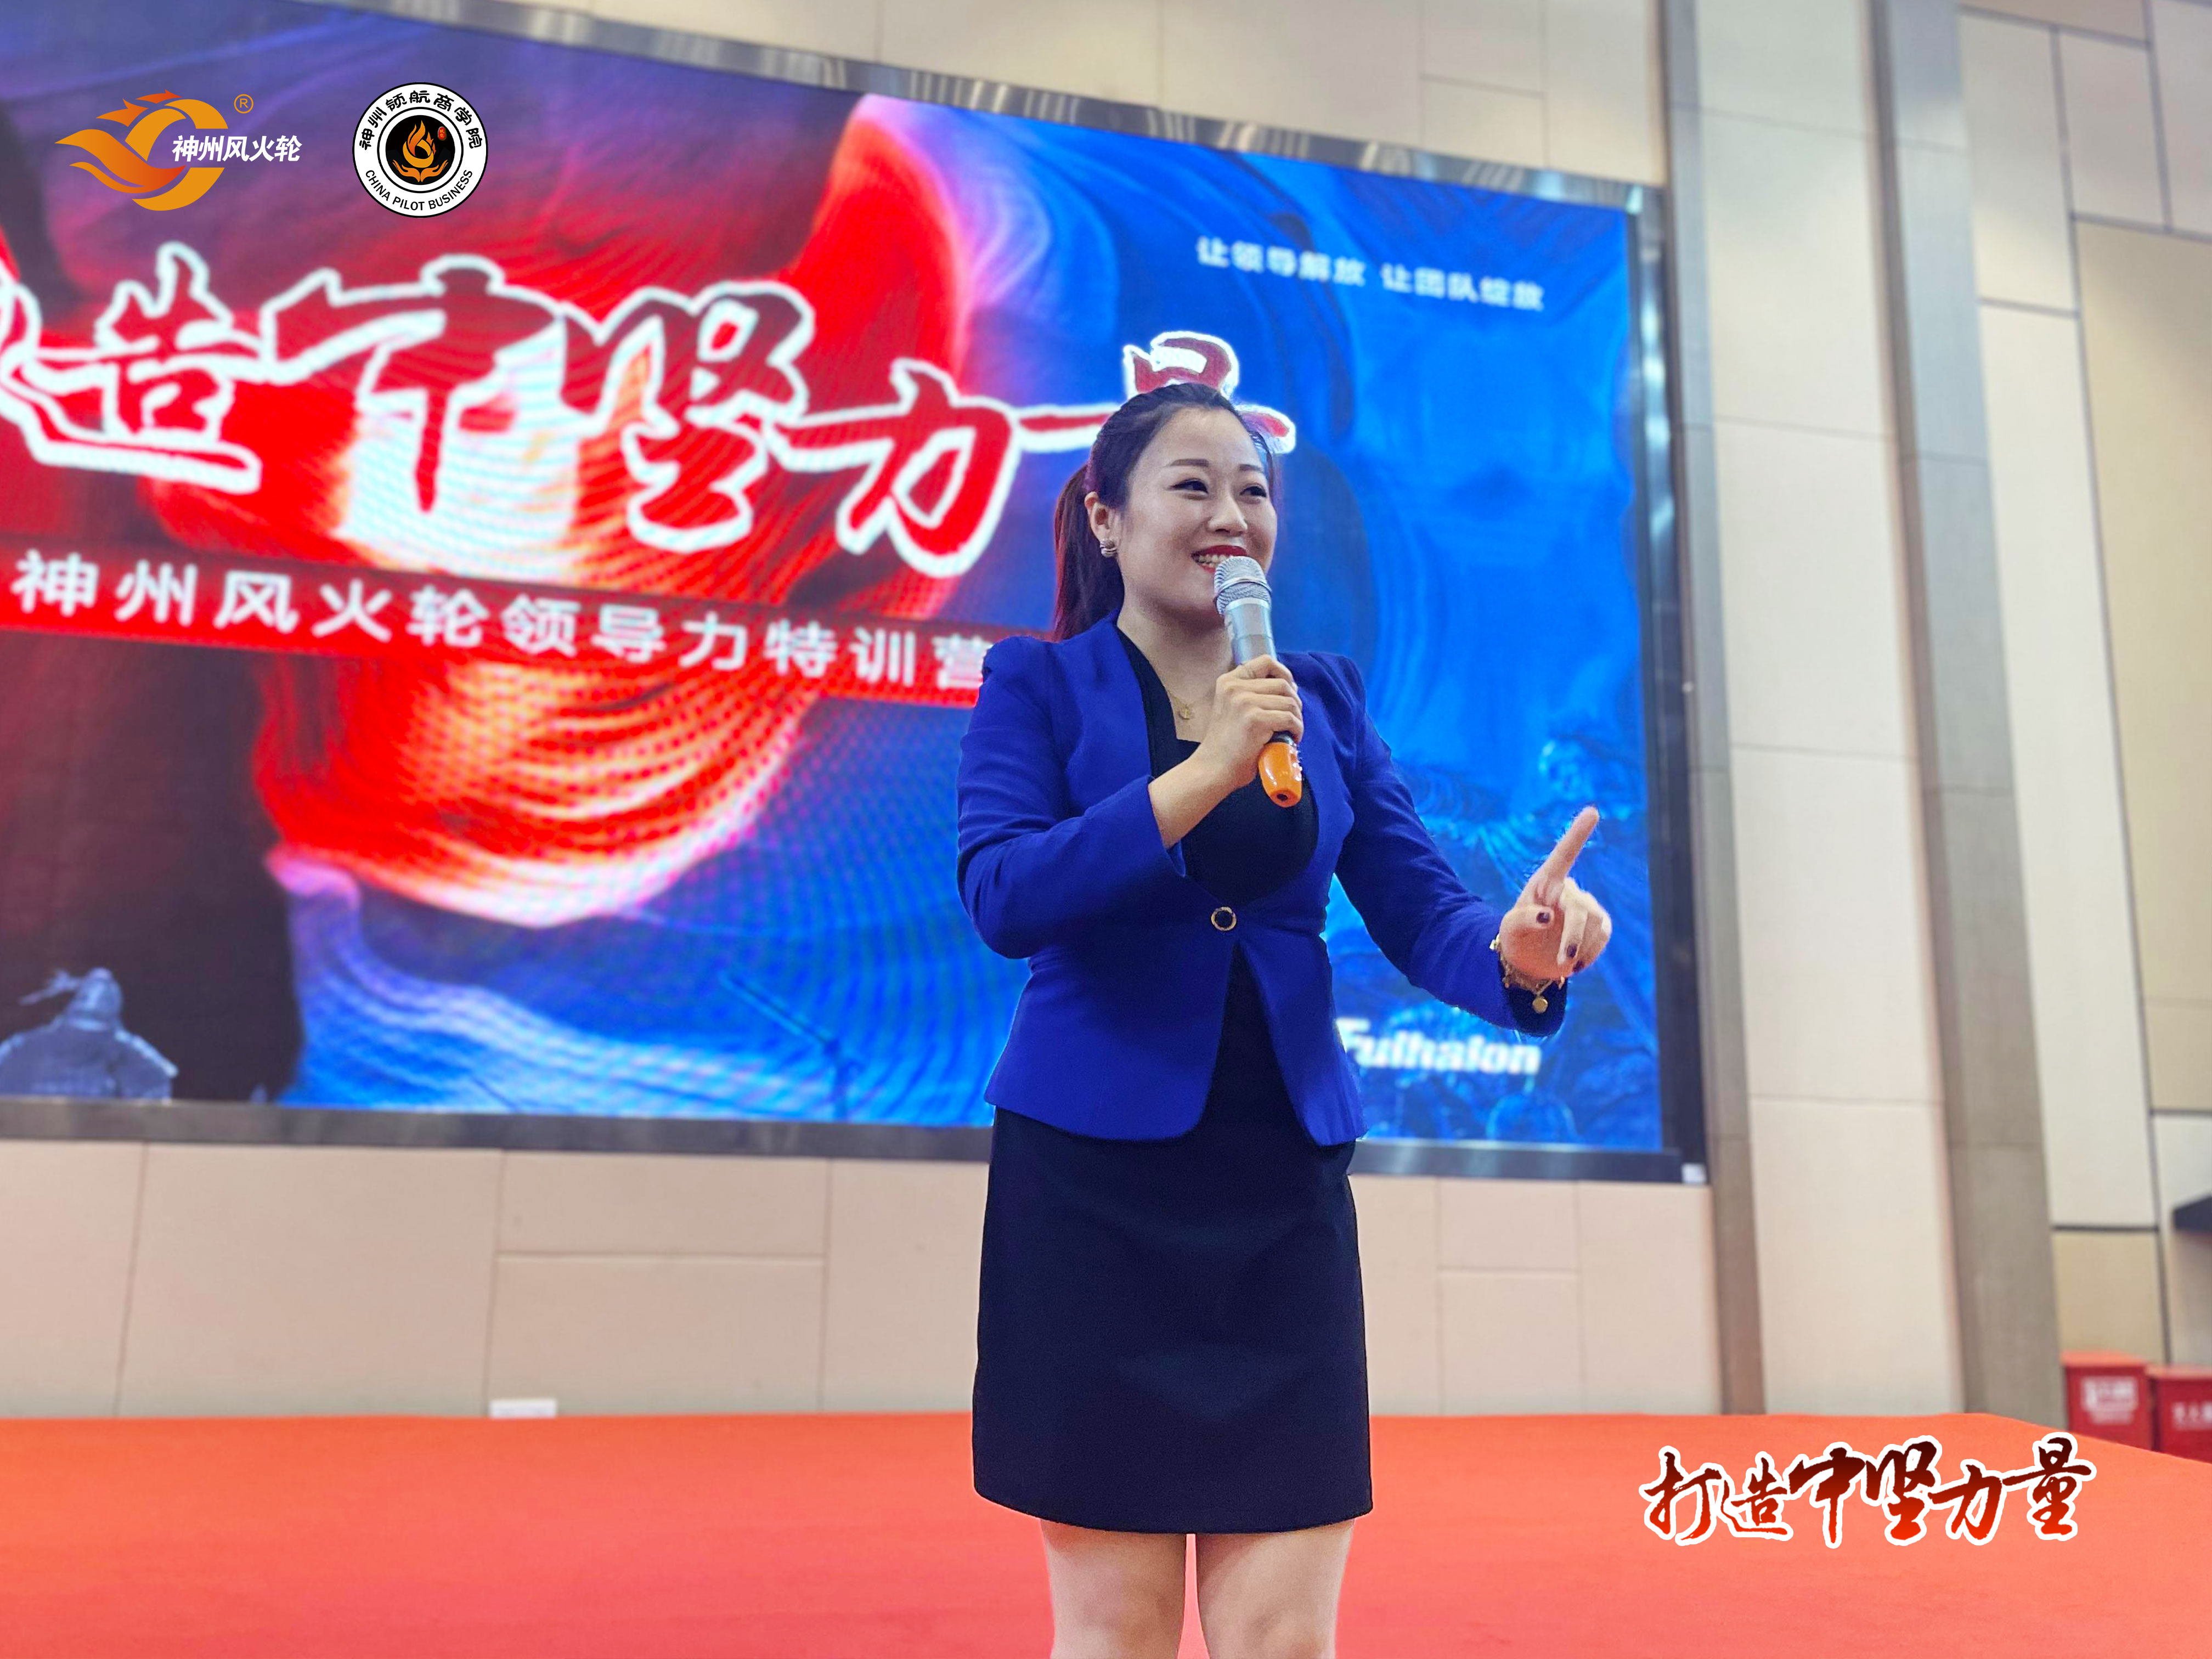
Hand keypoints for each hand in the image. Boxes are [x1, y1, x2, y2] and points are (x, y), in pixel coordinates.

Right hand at [1191, 655, 1302, 792]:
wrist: (1213, 769)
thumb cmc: (1226, 745)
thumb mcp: (1231, 708)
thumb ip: (1250, 694)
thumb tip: (1288, 688)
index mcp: (1228, 681)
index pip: (1265, 661)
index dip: (1284, 673)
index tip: (1290, 690)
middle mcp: (1235, 687)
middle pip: (1282, 683)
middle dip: (1295, 701)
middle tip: (1293, 718)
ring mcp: (1245, 702)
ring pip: (1289, 701)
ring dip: (1297, 718)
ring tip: (1292, 731)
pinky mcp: (1256, 720)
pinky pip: (1289, 718)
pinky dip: (1297, 729)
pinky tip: (1293, 739)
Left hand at [1496, 805, 1612, 986]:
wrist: (1528, 960)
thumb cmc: (1516, 938)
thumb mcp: (1509, 930)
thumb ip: (1523, 921)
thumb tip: (1549, 917)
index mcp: (1545, 882)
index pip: (1564, 855)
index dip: (1578, 833)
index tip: (1593, 811)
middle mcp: (1568, 890)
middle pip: (1581, 908)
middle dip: (1574, 936)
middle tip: (1565, 960)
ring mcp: (1585, 906)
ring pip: (1595, 922)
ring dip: (1581, 947)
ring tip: (1564, 962)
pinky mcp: (1598, 925)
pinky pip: (1603, 934)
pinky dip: (1591, 952)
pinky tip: (1576, 963)